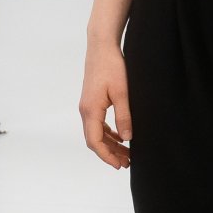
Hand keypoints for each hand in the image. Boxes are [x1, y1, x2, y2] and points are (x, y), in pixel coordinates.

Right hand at [78, 36, 130, 168]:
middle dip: (110, 153)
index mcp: (91, 110)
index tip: (119, 165)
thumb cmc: (111, 67)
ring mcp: (87, 106)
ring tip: (126, 153)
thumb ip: (124, 117)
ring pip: (96, 133)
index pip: (95, 141)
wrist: (101, 47)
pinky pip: (97, 124)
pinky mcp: (91, 101)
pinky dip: (107, 134)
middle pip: (94, 140)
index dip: (106, 156)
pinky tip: (120, 137)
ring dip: (110, 144)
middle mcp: (85, 110)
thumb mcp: (122, 93)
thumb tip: (127, 139)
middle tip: (127, 162)